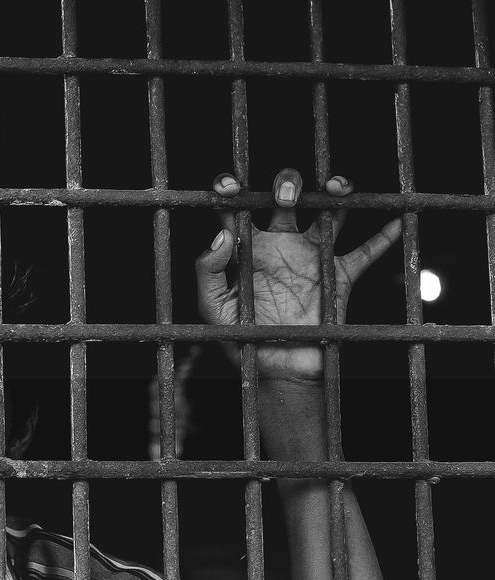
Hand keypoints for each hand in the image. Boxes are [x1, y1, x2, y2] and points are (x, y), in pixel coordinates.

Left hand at [195, 168, 400, 381]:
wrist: (279, 370)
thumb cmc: (242, 339)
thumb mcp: (214, 308)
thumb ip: (209, 271)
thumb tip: (223, 233)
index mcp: (247, 248)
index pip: (236, 207)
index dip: (230, 187)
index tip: (230, 186)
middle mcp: (280, 243)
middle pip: (287, 195)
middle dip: (287, 183)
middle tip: (285, 198)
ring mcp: (312, 256)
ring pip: (330, 210)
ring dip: (337, 191)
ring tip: (336, 188)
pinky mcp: (340, 275)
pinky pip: (367, 251)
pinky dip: (385, 236)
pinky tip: (397, 220)